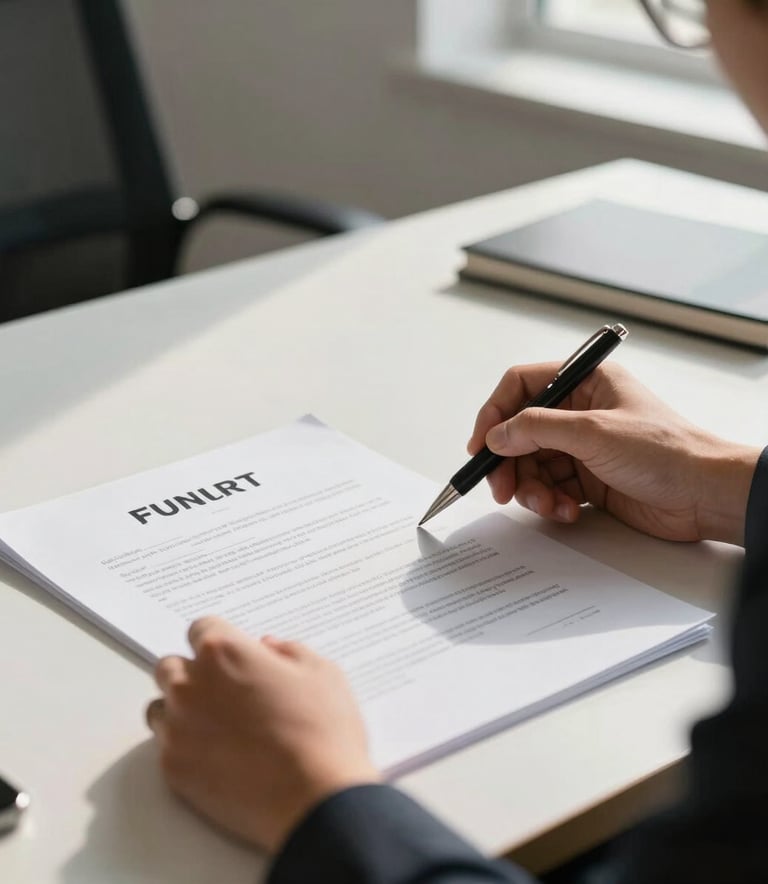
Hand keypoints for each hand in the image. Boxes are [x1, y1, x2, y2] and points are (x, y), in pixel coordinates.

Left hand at [146, 617, 379, 852]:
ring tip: (217, 725)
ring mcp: (177, 728)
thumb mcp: (322, 672)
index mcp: (224, 652)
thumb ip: (288, 650)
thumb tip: (268, 648)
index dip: (219, 639)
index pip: (201, 628)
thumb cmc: (322, 733)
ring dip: (180, 708)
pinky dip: (184, 746)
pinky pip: (164, 746)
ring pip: (160, 706)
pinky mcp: (173, 768)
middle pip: (171, 665)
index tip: (231, 653)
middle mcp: (191, 684)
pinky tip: (216, 755)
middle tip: (224, 690)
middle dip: (192, 672)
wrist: (314, 800)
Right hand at [468, 362, 759, 545]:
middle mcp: (581, 411)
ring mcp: (584, 446)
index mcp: (586, 381)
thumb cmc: (666, 452)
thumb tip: (496, 435)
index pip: (522, 386)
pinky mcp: (589, 479)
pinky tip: (569, 511)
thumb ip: (536, 429)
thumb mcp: (592, 432)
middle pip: (521, 432)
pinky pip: (552, 488)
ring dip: (532, 488)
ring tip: (547, 505)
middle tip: (502, 489)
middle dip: (509, 463)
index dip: (495, 414)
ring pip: (533, 465)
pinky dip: (551, 502)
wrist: (704, 496)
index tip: (481, 446)